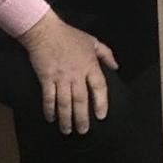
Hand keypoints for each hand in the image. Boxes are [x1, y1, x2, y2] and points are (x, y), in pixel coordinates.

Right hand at [17, 11, 118, 134]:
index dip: (101, 102)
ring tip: (67, 130)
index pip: (99, 87)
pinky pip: (49, 98)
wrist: (46, 31)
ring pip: (65, 103)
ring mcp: (61, 77)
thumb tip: (116, 66)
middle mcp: (77, 74)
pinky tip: (51, 118)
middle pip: (81, 100)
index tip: (101, 116)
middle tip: (83, 131)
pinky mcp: (46, 78)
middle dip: (82, 118)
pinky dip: (50, 110)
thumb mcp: (92, 41)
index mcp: (90, 65)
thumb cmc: (69, 35)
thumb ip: (106, 54)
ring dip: (66, 118)